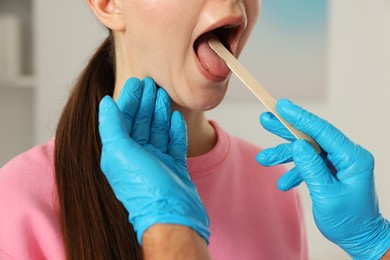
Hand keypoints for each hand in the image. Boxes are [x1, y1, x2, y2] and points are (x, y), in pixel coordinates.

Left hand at [98, 77, 209, 244]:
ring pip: (158, 130)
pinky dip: (175, 130)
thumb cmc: (145, 187)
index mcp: (121, 153)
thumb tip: (104, 102)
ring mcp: (158, 162)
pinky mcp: (174, 167)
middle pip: (142, 123)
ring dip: (160, 112)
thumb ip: (111, 126)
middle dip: (145, 102)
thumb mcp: (120, 153)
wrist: (172, 215)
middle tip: (151, 83)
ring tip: (164, 95)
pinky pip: (174, 143)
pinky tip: (176, 117)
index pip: (124, 119)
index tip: (136, 82)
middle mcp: (138, 156)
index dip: (129, 99)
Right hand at [256, 99, 389, 259]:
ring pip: (306, 150)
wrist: (358, 238)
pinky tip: (284, 183)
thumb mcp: (326, 195)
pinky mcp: (330, 170)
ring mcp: (338, 163)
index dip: (300, 117)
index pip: (323, 131)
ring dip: (285, 155)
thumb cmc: (348, 221)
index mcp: (352, 158)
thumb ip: (311, 168)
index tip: (282, 106)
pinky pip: (309, 163)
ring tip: (264, 158)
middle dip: (287, 129)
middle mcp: (346, 156)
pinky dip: (295, 171)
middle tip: (266, 119)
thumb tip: (298, 145)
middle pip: (312, 136)